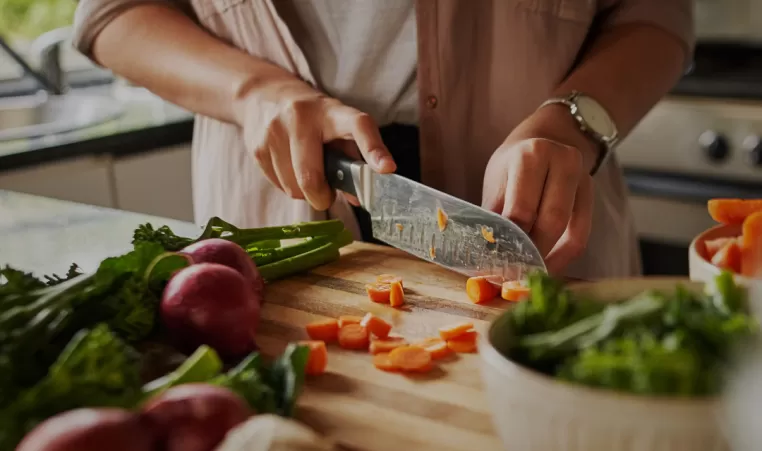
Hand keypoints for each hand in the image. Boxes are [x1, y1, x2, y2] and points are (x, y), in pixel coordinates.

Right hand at [235, 75, 395, 210]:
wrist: (264, 95)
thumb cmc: (313, 119)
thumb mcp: (337, 127)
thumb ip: (353, 160)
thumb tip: (359, 198)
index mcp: (333, 112)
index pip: (358, 127)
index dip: (374, 150)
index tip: (387, 169)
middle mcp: (302, 117)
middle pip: (311, 177)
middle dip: (322, 196)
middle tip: (326, 195)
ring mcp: (275, 131)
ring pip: (294, 188)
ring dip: (304, 192)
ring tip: (306, 172)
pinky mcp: (256, 147)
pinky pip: (279, 186)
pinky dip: (288, 186)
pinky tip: (289, 167)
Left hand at [482, 107, 597, 274]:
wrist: (546, 138)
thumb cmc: (513, 165)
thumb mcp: (497, 182)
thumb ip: (494, 215)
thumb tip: (487, 256)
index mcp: (531, 156)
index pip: (521, 210)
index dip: (509, 242)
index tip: (497, 266)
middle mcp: (563, 161)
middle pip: (550, 222)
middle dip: (531, 253)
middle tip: (514, 275)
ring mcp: (582, 177)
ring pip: (568, 231)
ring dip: (548, 258)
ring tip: (528, 274)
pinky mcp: (591, 194)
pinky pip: (581, 234)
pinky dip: (564, 255)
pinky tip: (548, 266)